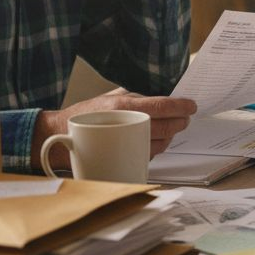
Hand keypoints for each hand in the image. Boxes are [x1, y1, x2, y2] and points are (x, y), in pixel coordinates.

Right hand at [33, 88, 195, 170]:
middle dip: (180, 121)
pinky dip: (158, 146)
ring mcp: (126, 144)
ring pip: (162, 142)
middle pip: (167, 126)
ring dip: (171, 135)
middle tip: (185, 117)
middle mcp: (128, 124)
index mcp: (125, 105)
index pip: (163, 106)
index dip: (182, 106)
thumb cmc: (87, 115)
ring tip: (173, 127)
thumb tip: (160, 96)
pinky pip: (150, 153)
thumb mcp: (110, 96)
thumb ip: (134, 96)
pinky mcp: (124, 159)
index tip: (192, 106)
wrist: (62, 137)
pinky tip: (157, 139)